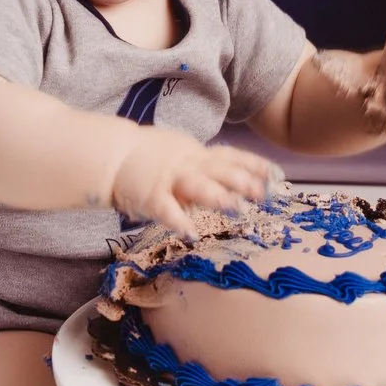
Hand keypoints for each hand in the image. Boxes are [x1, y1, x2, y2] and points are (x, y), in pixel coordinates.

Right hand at [110, 128, 271, 232]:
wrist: (110, 154)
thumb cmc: (144, 156)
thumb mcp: (177, 151)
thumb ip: (201, 166)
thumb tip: (228, 181)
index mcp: (194, 153)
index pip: (229, 156)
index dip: (252, 164)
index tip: (275, 174)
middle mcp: (185, 163)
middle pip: (218, 170)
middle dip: (242, 181)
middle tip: (264, 193)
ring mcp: (168, 179)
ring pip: (197, 186)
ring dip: (217, 197)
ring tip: (237, 209)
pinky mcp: (150, 195)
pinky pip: (166, 209)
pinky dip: (178, 221)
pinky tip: (191, 233)